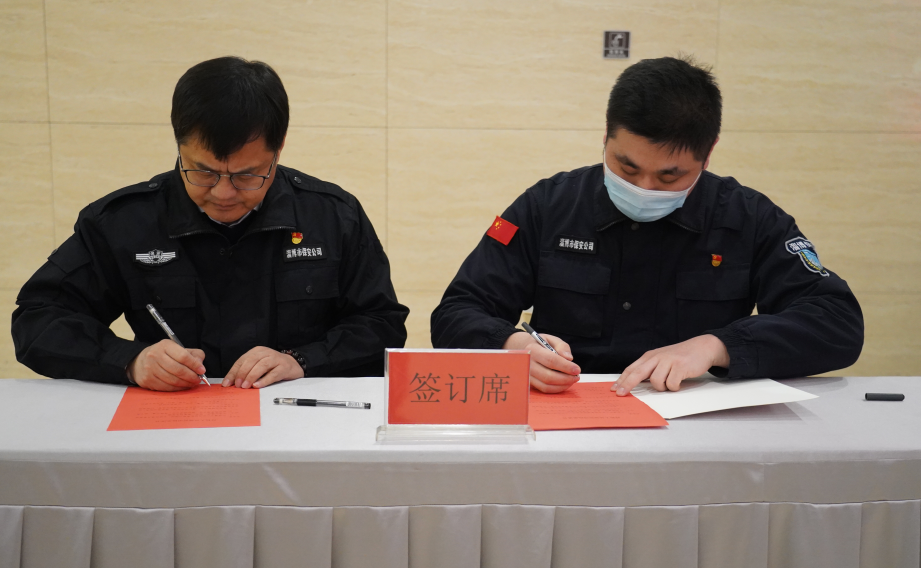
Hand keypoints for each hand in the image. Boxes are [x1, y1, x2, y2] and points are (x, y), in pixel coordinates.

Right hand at [128, 340, 205, 391]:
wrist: (140, 362)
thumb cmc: (165, 355)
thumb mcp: (178, 349)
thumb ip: (193, 355)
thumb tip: (200, 366)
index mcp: (165, 345)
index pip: (183, 356)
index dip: (194, 365)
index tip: (202, 370)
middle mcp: (155, 356)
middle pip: (178, 370)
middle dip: (191, 376)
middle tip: (198, 380)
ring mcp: (150, 369)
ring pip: (172, 380)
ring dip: (185, 384)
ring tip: (192, 383)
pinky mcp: (147, 380)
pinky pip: (166, 387)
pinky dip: (177, 389)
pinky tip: (182, 387)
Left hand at [223, 347, 303, 388]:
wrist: (293, 365)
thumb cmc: (272, 367)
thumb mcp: (258, 366)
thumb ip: (246, 372)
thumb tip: (231, 383)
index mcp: (257, 351)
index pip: (242, 360)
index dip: (233, 372)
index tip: (227, 384)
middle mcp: (266, 353)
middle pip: (251, 361)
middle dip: (242, 373)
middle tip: (237, 385)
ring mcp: (276, 359)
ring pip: (262, 366)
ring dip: (252, 376)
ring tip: (245, 386)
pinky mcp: (284, 367)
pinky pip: (273, 374)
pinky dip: (264, 380)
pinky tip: (258, 386)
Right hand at [503, 331, 580, 392]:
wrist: (525, 349)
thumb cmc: (541, 344)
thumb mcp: (551, 339)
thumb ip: (562, 346)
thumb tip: (569, 358)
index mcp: (533, 349)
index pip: (550, 360)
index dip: (565, 366)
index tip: (577, 369)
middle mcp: (527, 363)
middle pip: (548, 376)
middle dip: (565, 378)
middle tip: (576, 376)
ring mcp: (527, 374)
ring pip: (546, 385)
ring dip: (562, 385)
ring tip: (572, 380)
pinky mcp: (529, 382)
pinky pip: (544, 389)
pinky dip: (557, 388)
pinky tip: (565, 383)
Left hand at [612, 334, 729, 395]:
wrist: (702, 347)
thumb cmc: (681, 356)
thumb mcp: (662, 358)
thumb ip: (650, 368)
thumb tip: (637, 383)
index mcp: (650, 356)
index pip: (632, 368)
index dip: (622, 379)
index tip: (614, 389)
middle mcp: (657, 357)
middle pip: (637, 373)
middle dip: (627, 385)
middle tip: (621, 394)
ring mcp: (668, 361)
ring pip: (656, 381)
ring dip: (662, 387)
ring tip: (670, 383)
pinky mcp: (680, 367)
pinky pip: (671, 384)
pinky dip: (674, 387)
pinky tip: (679, 382)